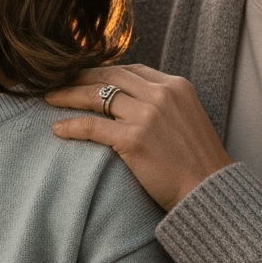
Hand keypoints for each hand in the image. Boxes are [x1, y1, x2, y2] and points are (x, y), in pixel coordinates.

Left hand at [45, 64, 231, 211]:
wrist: (210, 192)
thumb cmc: (198, 162)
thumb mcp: (188, 118)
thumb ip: (164, 104)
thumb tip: (132, 101)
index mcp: (176, 86)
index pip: (131, 69)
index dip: (103, 71)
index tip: (84, 76)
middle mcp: (161, 95)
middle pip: (109, 76)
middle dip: (80, 76)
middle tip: (59, 80)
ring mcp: (147, 116)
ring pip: (96, 96)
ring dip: (69, 95)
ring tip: (51, 97)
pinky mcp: (133, 140)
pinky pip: (93, 126)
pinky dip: (72, 125)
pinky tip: (58, 129)